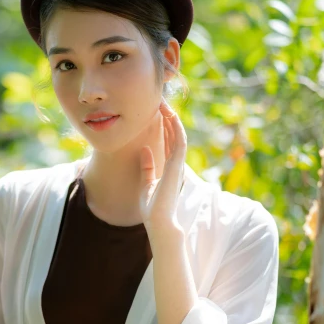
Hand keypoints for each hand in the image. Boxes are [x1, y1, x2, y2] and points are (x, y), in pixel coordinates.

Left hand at [139, 99, 186, 231]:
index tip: (157, 113)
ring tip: (164, 104)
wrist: (159, 221)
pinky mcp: (178, 166)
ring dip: (172, 119)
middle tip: (159, 102)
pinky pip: (179, 142)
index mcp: (169, 167)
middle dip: (167, 118)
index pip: (168, 142)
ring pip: (178, 135)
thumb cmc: (153, 208)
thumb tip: (144, 149)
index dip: (164, 126)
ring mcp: (178, 165)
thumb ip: (147, 166)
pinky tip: (171, 116)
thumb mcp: (146, 183)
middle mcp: (176, 164)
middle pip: (173, 135)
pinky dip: (176, 128)